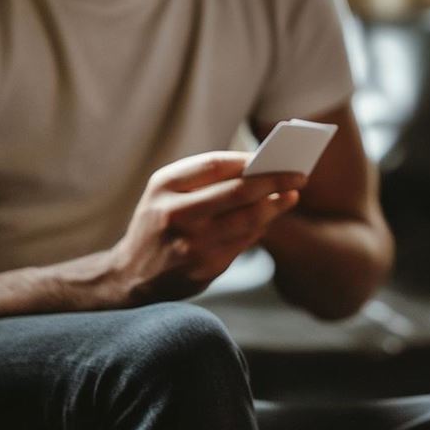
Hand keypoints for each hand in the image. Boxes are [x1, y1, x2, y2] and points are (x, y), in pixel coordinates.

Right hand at [104, 151, 306, 304]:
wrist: (129, 275)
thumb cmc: (159, 222)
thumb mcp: (166, 192)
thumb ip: (206, 179)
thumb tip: (261, 169)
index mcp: (164, 187)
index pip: (216, 164)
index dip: (250, 159)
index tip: (276, 155)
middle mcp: (175, 214)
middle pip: (239, 191)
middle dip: (275, 181)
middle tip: (300, 176)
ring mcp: (190, 244)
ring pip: (248, 219)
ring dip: (276, 206)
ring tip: (291, 196)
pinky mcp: (204, 268)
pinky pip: (244, 243)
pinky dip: (260, 229)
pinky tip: (269, 220)